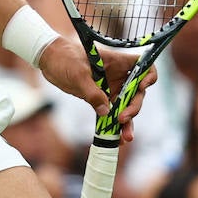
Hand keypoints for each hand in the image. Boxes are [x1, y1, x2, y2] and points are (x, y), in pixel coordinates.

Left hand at [38, 37, 155, 143]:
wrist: (49, 59)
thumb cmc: (64, 57)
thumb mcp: (77, 74)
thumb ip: (92, 92)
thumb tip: (106, 112)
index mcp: (117, 63)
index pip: (143, 65)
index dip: (149, 76)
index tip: (143, 87)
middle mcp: (118, 76)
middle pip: (137, 93)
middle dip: (134, 107)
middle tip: (122, 119)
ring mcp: (110, 87)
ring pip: (126, 106)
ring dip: (128, 122)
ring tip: (125, 137)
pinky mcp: (100, 98)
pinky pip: (111, 113)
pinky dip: (113, 126)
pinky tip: (115, 139)